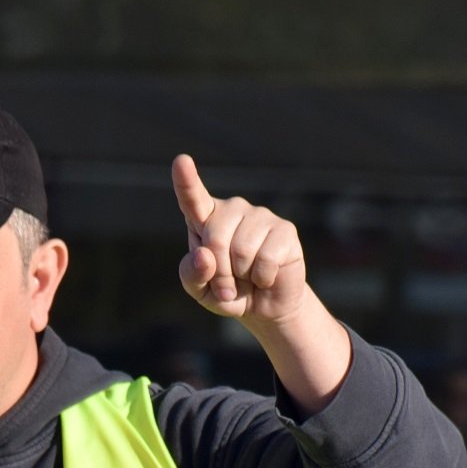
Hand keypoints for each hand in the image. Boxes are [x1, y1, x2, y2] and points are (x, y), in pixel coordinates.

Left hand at [172, 154, 310, 326]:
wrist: (266, 306)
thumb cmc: (228, 292)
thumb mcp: (200, 290)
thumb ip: (192, 275)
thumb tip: (204, 255)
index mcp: (205, 219)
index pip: (193, 198)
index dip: (187, 181)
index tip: (181, 161)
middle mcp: (232, 210)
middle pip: (215, 238)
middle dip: (219, 273)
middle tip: (226, 288)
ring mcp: (260, 216)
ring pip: (242, 250)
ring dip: (241, 277)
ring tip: (247, 280)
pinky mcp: (284, 229)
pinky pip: (266, 259)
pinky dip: (263, 278)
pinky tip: (266, 277)